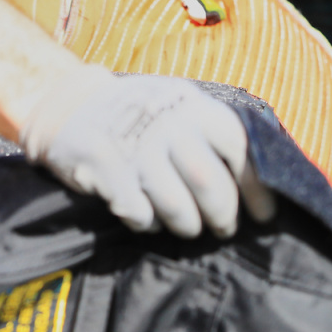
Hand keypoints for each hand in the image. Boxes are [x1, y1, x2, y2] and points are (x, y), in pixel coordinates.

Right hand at [19, 66, 275, 237]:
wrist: (67, 103)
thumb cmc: (141, 116)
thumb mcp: (181, 109)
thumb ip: (215, 139)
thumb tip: (265, 186)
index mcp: (192, 106)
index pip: (240, 147)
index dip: (257, 186)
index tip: (264, 214)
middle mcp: (166, 123)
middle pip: (209, 183)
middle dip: (223, 216)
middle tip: (224, 228)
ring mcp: (134, 146)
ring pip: (177, 206)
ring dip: (188, 226)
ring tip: (188, 227)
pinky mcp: (104, 169)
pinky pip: (140, 214)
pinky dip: (148, 224)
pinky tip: (147, 218)